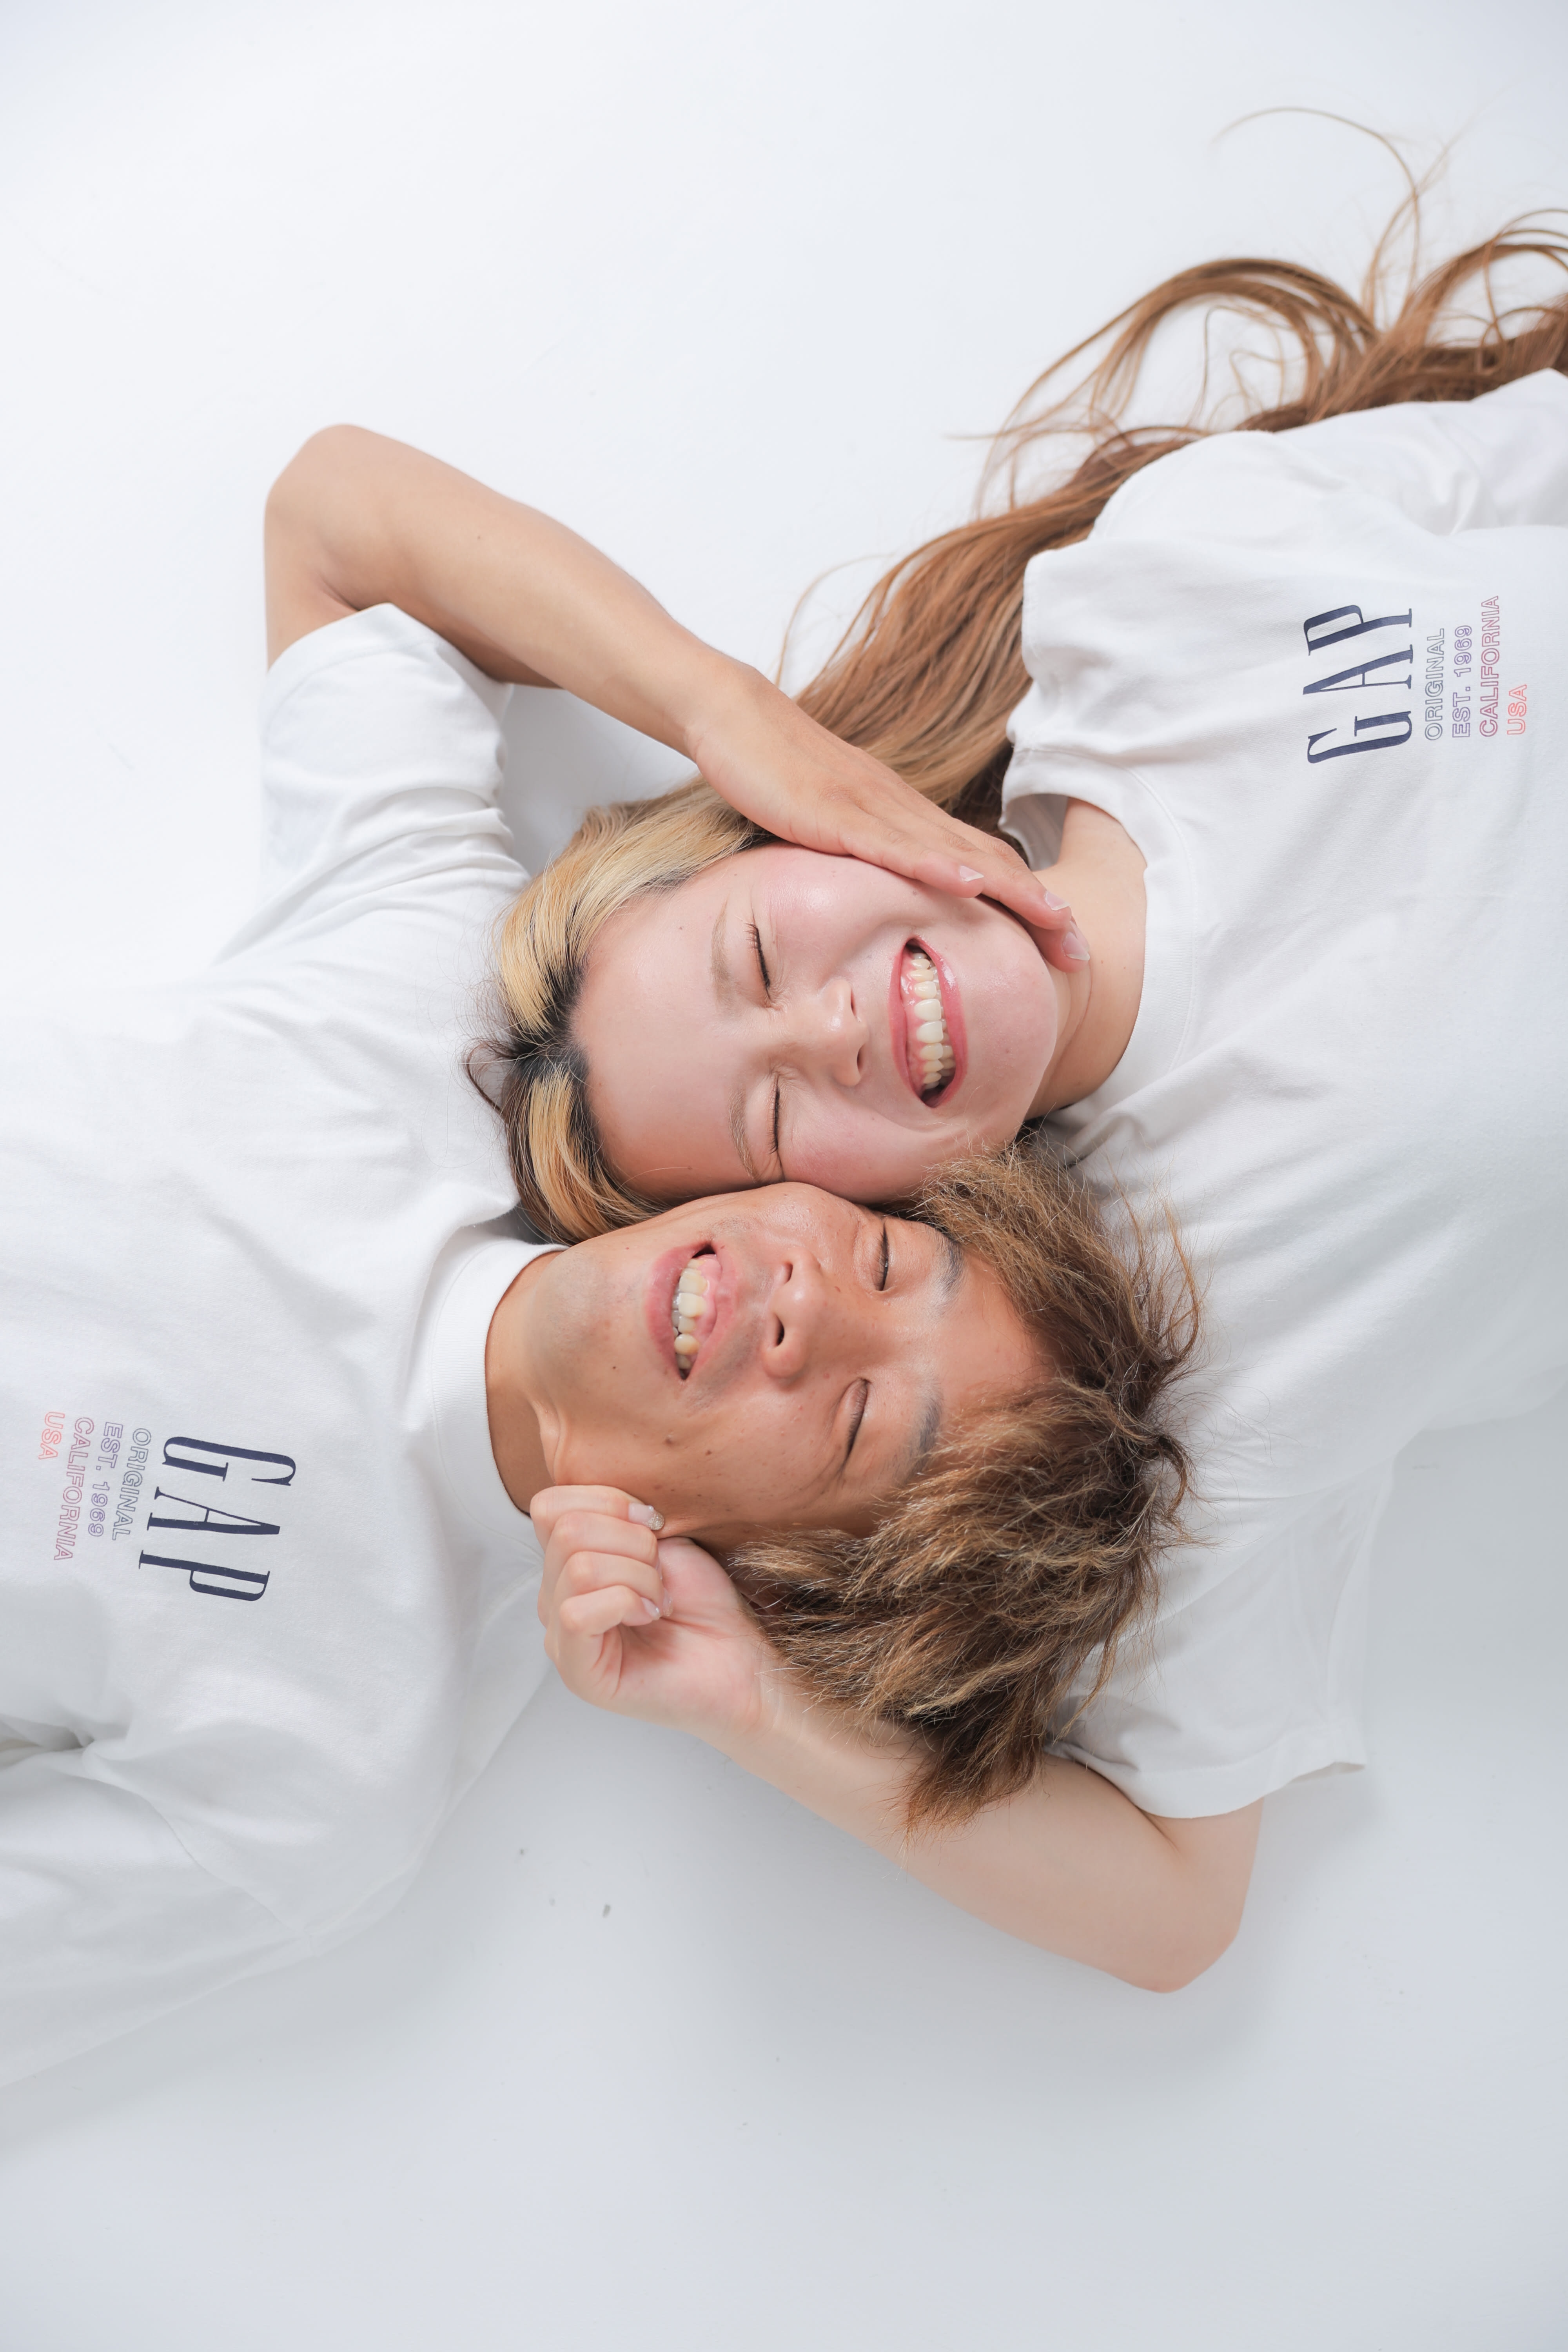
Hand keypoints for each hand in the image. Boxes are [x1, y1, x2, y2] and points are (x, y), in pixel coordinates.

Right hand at [531, 1486, 778, 1743]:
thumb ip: (617, 1516)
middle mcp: (555, 1597)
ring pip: (578, 1569)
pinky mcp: (577, 1672)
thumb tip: (598, 1505)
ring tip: (660, 1599)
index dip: (607, 1500)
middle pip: (567, 1531)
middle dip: (633, 1540)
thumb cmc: (703, 1601)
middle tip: (661, 1573)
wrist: (737, 1658)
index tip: (653, 1522)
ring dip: (638, 1575)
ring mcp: (561, 1636)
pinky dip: (627, 1603)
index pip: (550, 1506)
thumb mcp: (662, 1538)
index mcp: (568, 1561)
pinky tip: (651, 1615)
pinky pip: (576, 1614)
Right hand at [689, 668, 1088, 970]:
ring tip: (1053, 920)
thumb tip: (893, 903)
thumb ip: (867, 858)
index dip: (1029, 900)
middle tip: (1081, 948)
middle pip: (986, 861)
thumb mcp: (833, 826)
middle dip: (1038, 906)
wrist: (733, 715)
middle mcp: (902, 810)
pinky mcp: (834, 813)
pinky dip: (935, 866)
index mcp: (905, 817)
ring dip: (1009, 889)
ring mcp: (871, 808)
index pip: (982, 861)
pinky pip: (891, 846)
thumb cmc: (779, 773)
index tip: (1067, 939)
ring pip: (953, 854)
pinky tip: (969, 884)